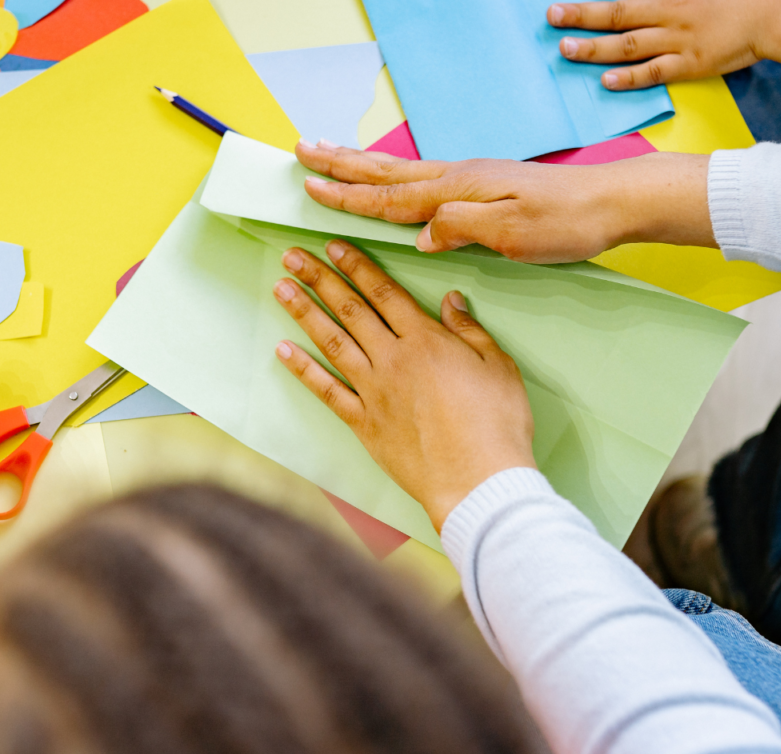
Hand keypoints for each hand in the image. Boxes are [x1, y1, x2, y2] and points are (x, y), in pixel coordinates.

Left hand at [273, 240, 535, 529]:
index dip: (357, 266)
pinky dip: (303, 370)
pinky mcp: (365, 425)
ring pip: (332, 342)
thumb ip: (470, 331)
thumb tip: (452, 300)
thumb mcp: (499, 366)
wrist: (477, 480)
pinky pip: (327, 391)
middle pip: (351, 309)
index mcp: (426, 341)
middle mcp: (393, 360)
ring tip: (281, 288)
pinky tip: (284, 351)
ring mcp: (374, 392)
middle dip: (320, 278)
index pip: (384, 292)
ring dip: (304, 312)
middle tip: (293, 256)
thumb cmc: (497, 425)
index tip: (335, 247)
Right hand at [297, 141, 714, 263]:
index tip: (310, 188)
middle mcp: (459, 178)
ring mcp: (471, 180)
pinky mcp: (484, 187)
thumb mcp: (512, 232)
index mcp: (459, 190)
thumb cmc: (566, 222)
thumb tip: (417, 234)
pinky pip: (424, 180)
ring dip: (362, 166)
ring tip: (331, 155)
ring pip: (402, 173)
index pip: (391, 196)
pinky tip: (392, 180)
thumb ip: (460, 227)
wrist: (610, 202)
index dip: (348, 196)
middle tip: (302, 152)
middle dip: (342, 166)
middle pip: (387, 173)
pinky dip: (395, 178)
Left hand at [548, 0, 776, 89]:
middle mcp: (668, 14)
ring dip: (595, 48)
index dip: (593, 0)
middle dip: (582, 16)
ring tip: (567, 49)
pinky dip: (629, 78)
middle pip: (616, 15)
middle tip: (552, 18)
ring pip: (628, 45)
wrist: (770, 16)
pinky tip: (605, 81)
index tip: (565, 2)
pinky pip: (653, 73)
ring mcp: (677, 41)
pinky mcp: (689, 64)